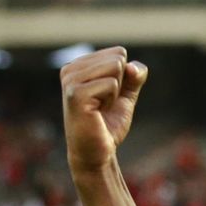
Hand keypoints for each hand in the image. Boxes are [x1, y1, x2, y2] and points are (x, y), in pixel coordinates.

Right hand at [61, 46, 148, 174]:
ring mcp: (71, 80)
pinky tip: (97, 113)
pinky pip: (111, 84)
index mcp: (78, 65)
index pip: (118, 53)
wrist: (98, 152)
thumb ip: (135, 75)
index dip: (122, 79)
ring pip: (115, 67)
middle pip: (117, 58)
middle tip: (103, 105)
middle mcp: (70, 69)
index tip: (106, 97)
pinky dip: (111, 100)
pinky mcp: (76, 93)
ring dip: (115, 93)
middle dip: (120, 84)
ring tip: (99, 108)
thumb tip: (131, 67)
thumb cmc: (108, 124)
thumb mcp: (126, 94)